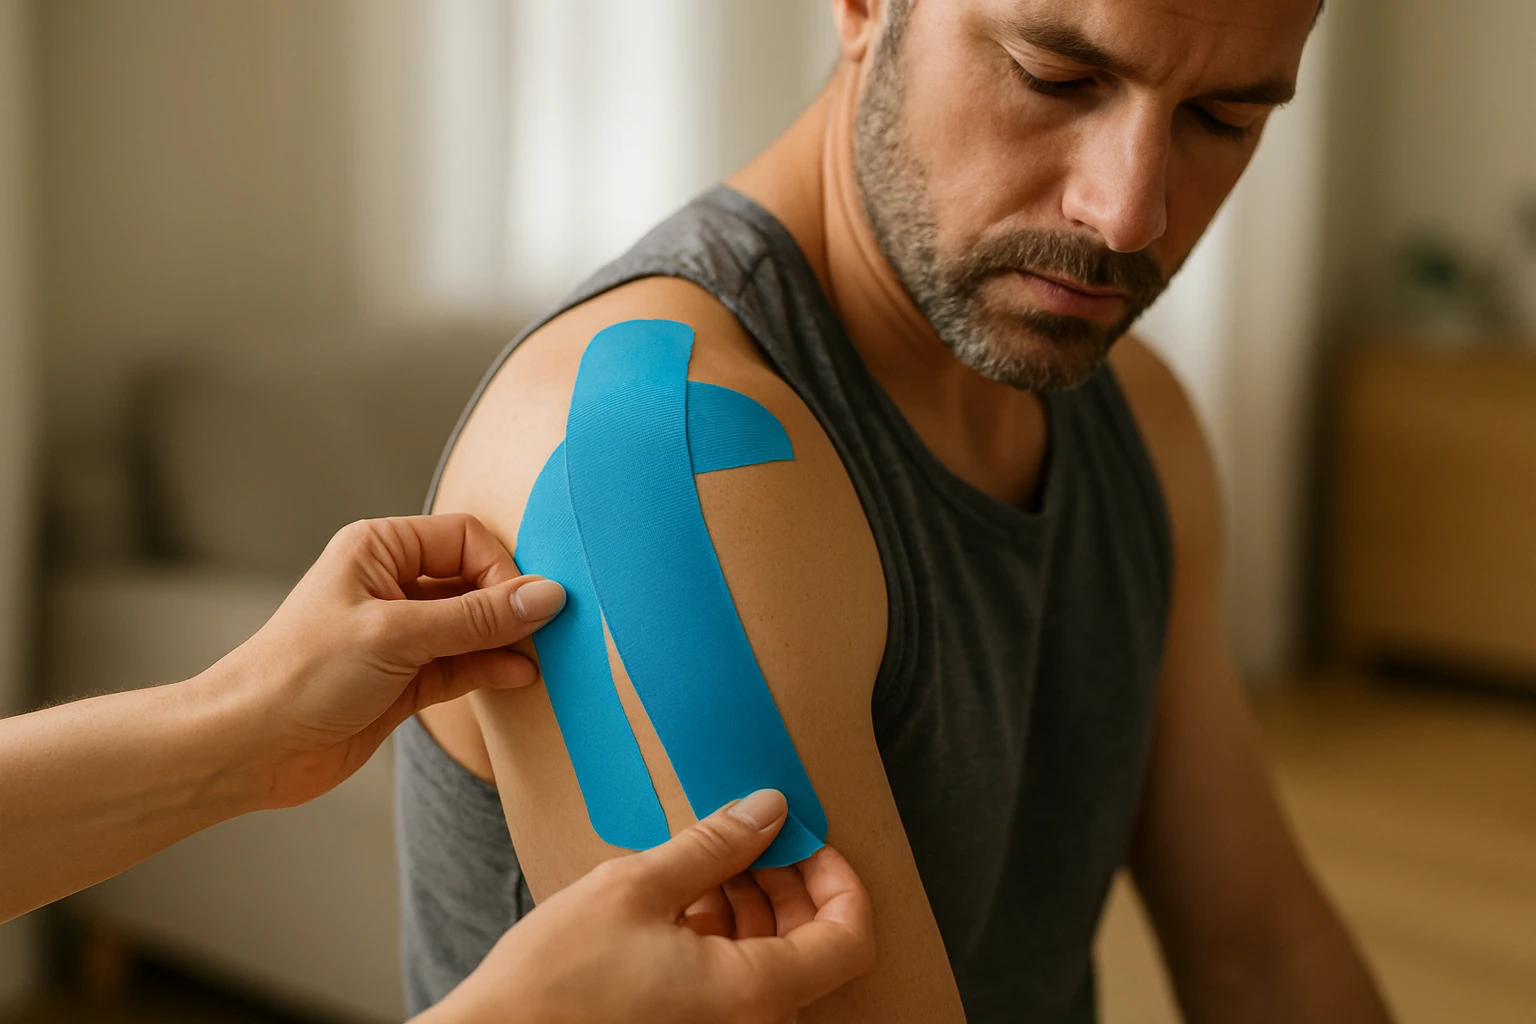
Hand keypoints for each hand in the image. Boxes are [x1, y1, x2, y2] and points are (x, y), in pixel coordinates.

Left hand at [210, 514, 564, 808]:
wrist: (249, 747)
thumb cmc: (300, 675)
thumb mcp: (397, 635)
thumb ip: (476, 618)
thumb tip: (547, 596)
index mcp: (379, 550)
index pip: (464, 538)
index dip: (501, 569)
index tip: (527, 606)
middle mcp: (391, 584)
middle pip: (474, 579)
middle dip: (509, 604)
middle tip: (549, 630)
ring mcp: (400, 634)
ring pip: (472, 625)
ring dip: (505, 639)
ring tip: (543, 655)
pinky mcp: (405, 678)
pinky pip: (462, 663)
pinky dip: (491, 668)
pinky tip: (519, 675)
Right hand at [421, 790, 875, 1023]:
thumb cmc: (554, 982)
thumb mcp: (636, 889)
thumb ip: (715, 845)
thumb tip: (769, 810)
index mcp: (752, 993)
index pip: (849, 938)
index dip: (839, 879)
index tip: (806, 839)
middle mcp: (750, 1023)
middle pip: (813, 947)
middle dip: (789, 883)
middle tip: (752, 837)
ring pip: (773, 963)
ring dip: (754, 904)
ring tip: (707, 862)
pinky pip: (736, 982)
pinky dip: (725, 936)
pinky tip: (684, 899)